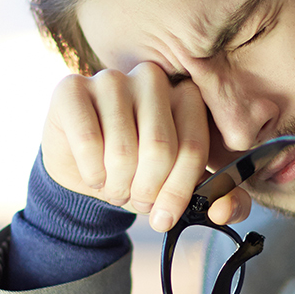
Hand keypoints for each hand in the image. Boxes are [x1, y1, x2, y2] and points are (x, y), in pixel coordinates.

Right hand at [42, 62, 251, 231]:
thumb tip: (223, 211)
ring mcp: (110, 79)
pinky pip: (88, 142)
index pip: (193, 145)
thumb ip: (220, 201)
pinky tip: (93, 176)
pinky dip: (92, 174)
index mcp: (186, 95)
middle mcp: (151, 78)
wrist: (85, 171)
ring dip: (117, 186)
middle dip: (146, 190)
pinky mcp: (71, 89)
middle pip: (160, 147)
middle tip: (136, 199)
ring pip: (122, 149)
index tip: (164, 215)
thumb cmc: (138, 174)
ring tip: (115, 187)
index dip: (179, 190)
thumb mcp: (180, 189)